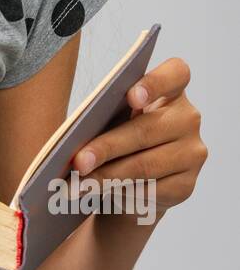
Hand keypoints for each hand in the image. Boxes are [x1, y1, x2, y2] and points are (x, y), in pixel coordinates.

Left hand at [71, 56, 207, 222]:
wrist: (131, 183)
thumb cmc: (116, 139)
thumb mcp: (111, 121)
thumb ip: (104, 117)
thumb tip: (78, 139)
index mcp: (171, 90)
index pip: (176, 74)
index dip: (155, 83)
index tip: (130, 96)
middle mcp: (188, 119)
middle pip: (147, 130)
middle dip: (107, 147)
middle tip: (78, 162)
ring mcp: (191, 153)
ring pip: (145, 165)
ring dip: (107, 176)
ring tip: (78, 184)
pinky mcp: (185, 185)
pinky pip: (150, 190)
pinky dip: (119, 193)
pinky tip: (97, 194)